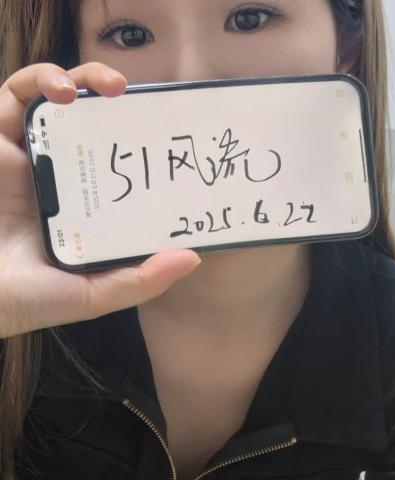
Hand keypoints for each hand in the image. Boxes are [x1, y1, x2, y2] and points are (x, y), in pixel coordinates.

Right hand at [0, 62, 200, 338]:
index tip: (165, 137)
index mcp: (82, 207)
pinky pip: (12, 97)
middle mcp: (56, 177)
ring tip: (107, 86)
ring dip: (80, 79)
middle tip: (136, 97)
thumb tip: (193, 258)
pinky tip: (60, 90)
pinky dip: (37, 82)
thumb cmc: (29, 301)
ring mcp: (25, 158)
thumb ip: (141, 280)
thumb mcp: (94, 295)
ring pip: (53, 101)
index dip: (137, 145)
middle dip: (113, 100)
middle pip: (87, 123)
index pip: (114, 165)